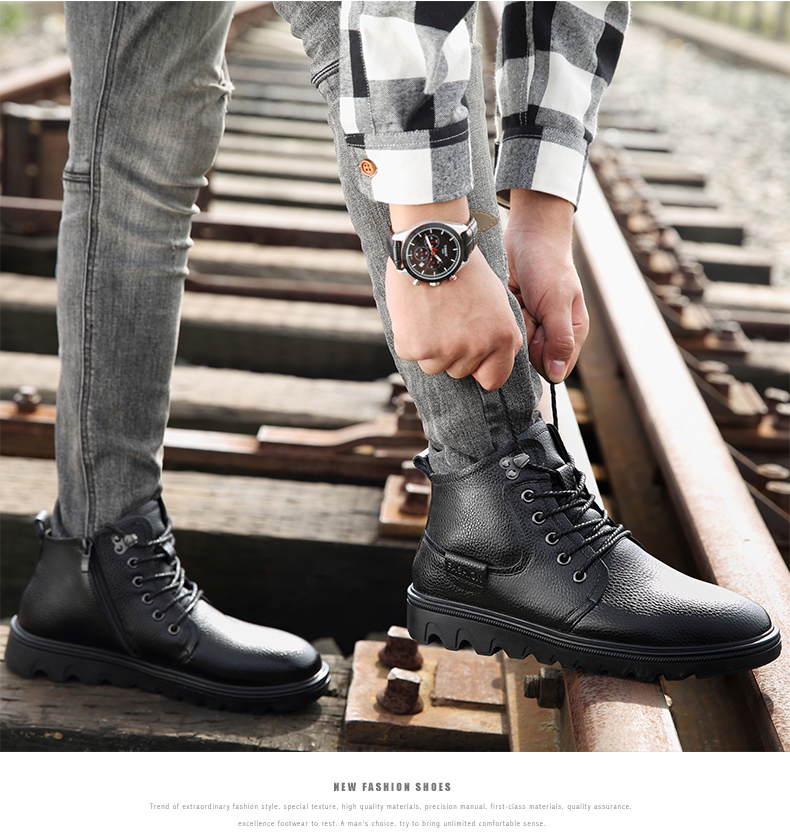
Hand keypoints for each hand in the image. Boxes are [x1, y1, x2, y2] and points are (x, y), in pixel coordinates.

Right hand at [386, 199, 522, 390]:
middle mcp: (476, 348)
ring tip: (431, 313)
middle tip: (447, 319)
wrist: (432, 245)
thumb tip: (500, 360)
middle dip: (453, 352)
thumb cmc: (465, 269)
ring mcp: (443, 350)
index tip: (472, 355)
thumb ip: (500, 334)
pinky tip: (415, 312)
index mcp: (502, 338)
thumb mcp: (497, 300)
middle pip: (460, 372)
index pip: (493, 379)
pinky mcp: (414, 346)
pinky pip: (410, 353)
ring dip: (430, 346)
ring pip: (433, 365)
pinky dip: (409, 336)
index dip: (481, 368)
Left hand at [504, 189, 588, 383]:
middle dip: (523, 340)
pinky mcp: (515, 315)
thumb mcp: (556, 301)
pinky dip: (501, 320)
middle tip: (524, 313)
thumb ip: (559, 338)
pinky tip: (504, 303)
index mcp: (572, 332)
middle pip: (532, 358)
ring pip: (516, 346)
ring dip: (510, 329)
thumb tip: (556, 375)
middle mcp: (552, 331)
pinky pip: (505, 331)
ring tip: (515, 303)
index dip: (540, 357)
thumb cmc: (548, 264)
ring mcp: (532, 324)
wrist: (529, 233)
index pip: (555, 367)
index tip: (534, 335)